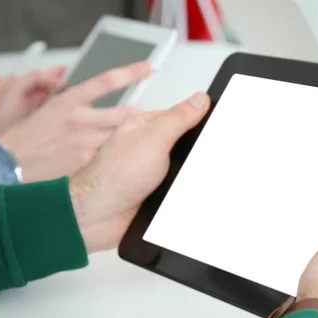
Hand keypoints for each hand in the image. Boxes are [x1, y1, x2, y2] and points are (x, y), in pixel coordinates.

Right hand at [0, 61, 152, 182]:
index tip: (147, 69)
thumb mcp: (41, 105)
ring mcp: (85, 143)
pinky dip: (114, 153)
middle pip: (123, 114)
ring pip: (119, 135)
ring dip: (128, 134)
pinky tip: (117, 157)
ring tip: (133, 135)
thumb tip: (64, 72)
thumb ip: (55, 87)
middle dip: (137, 113)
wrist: (11, 165)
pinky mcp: (87, 162)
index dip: (130, 73)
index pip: (106, 81)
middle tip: (143, 111)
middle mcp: (80, 121)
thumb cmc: (26, 136)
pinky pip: (108, 154)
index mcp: (68, 101)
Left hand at [70, 92, 210, 252]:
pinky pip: (181, 192)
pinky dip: (184, 196)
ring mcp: (154, 174)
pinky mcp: (156, 196)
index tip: (220, 125)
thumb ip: (178, 118)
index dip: (202, 120)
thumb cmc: (113, 176)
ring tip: (187, 181)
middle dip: (198, 155)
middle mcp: (150, 150)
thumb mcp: (153, 139)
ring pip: (186, 171)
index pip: (183, 117)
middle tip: (199, 160)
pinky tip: (183, 197)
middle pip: (188, 146)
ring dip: (190, 178)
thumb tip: (200, 99)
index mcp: (147, 128)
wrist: (97, 218)